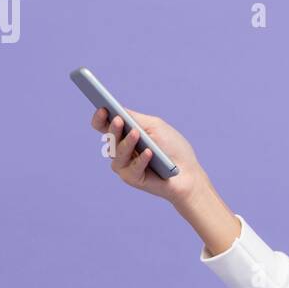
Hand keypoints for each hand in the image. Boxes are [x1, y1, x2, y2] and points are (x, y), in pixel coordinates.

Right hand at [89, 106, 207, 204]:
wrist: (188, 172)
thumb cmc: (172, 147)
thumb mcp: (155, 127)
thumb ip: (136, 119)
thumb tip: (117, 110)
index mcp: (124, 135)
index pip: (104, 126)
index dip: (100, 118)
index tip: (102, 108)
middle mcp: (121, 150)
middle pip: (110, 139)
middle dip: (114, 129)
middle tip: (119, 120)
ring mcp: (125, 166)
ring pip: (118, 154)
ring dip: (127, 143)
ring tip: (136, 134)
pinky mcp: (133, 179)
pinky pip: (133, 169)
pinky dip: (141, 160)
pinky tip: (149, 152)